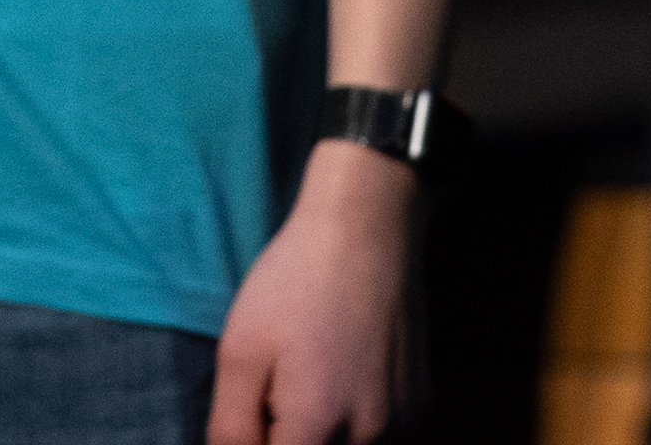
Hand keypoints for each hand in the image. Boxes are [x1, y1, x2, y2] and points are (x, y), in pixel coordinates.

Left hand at [206, 148, 410, 442]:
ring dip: (321, 431)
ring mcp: (402, 422)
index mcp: (319, 425)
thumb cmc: (295, 282)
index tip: (256, 408)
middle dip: (287, 435)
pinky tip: (342, 370)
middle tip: (278, 386)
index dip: (257, 442)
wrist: (368, 227)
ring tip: (311, 372)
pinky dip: (353, 417)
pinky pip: (377, 433)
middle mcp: (370, 436)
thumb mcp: (240, 351)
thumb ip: (231, 428)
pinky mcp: (419, 404)